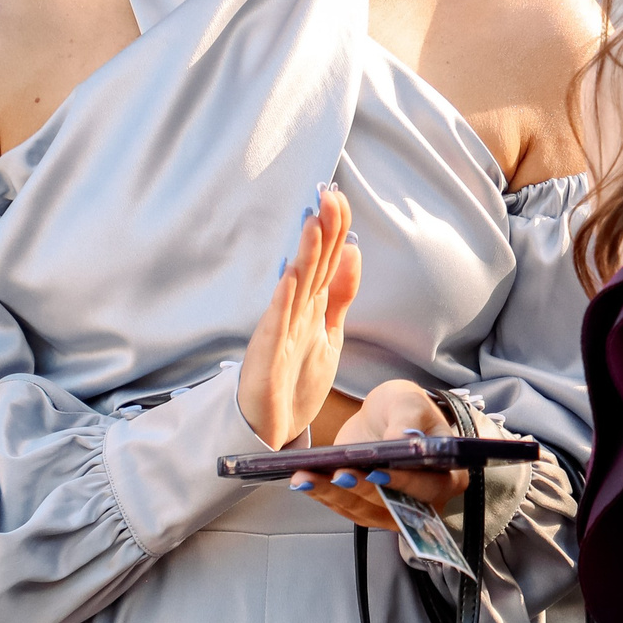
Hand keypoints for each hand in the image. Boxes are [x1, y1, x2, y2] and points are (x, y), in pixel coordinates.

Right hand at [238, 184, 359, 448]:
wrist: (270, 427)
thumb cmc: (295, 379)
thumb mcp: (329, 332)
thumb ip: (340, 294)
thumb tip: (353, 250)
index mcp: (311, 305)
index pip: (326, 259)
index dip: (334, 229)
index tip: (340, 196)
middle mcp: (294, 311)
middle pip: (312, 264)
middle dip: (322, 230)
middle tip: (330, 194)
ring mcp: (279, 330)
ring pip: (295, 286)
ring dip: (304, 254)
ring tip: (313, 223)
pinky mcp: (269, 354)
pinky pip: (277, 324)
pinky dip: (283, 300)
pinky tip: (290, 276)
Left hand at [289, 380, 469, 531]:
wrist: (384, 416)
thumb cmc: (405, 408)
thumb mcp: (409, 403)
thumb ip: (408, 421)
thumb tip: (405, 442)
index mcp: (447, 475)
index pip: (429, 486)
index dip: (404, 483)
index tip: (377, 473)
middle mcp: (425, 501)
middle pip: (393, 505)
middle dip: (361, 490)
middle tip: (337, 474)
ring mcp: (394, 509)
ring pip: (364, 510)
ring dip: (333, 495)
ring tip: (307, 477)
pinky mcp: (368, 508)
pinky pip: (345, 507)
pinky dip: (323, 495)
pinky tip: (303, 481)